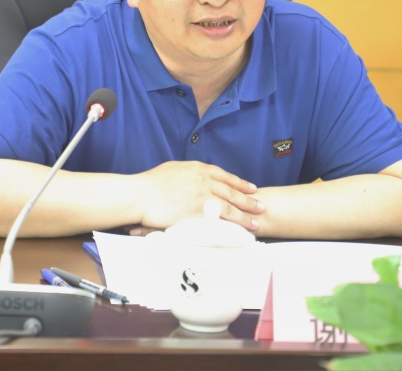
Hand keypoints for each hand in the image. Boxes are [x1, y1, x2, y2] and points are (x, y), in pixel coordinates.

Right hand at [133, 161, 265, 230]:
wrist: (140, 194)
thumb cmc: (152, 183)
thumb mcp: (174, 169)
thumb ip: (190, 172)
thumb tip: (197, 175)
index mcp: (199, 169)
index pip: (225, 176)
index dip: (240, 183)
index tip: (251, 188)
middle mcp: (204, 181)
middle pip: (232, 192)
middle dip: (249, 200)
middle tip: (261, 207)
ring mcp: (201, 197)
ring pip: (229, 207)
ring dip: (244, 216)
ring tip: (255, 223)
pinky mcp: (197, 213)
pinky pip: (218, 221)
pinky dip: (230, 227)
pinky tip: (238, 232)